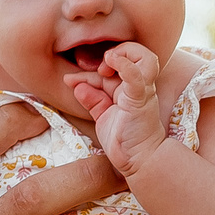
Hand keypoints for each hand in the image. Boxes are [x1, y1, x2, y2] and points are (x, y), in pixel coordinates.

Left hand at [65, 42, 168, 177]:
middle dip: (111, 54)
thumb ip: (92, 99)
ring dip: (123, 53)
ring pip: (144, 56)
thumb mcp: (103, 116)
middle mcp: (138, 85)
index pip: (108, 70)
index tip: (70, 80)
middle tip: (95, 71)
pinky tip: (111, 60)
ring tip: (104, 68)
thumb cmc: (124, 140)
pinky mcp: (140, 99)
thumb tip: (75, 86)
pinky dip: (125, 64)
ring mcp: (141, 90)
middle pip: (129, 55)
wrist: (139, 161)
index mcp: (128, 88)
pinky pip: (136, 76)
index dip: (86, 72)